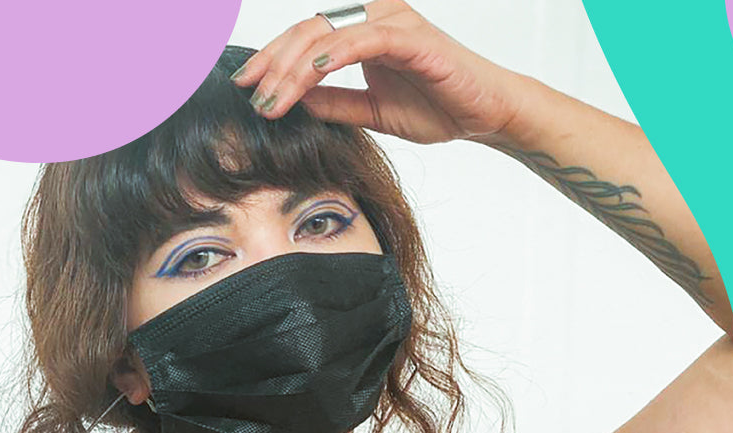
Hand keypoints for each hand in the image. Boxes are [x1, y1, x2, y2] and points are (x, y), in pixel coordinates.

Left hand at [232, 0, 526, 144]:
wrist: (486, 115)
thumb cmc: (437, 106)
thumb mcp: (369, 111)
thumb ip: (333, 103)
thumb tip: (291, 101)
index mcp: (362, 29)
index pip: (305, 36)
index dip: (271, 60)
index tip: (246, 86)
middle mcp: (374, 16)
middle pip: (307, 30)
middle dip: (272, 65)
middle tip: (252, 96)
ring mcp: (393, 22)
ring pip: (327, 33)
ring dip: (293, 67)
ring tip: (272, 98)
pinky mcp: (412, 37)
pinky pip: (364, 38)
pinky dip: (335, 53)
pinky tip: (312, 73)